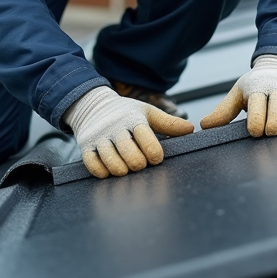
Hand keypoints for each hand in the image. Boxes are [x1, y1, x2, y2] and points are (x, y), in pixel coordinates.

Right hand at [63, 85, 193, 177]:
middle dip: (138, 163)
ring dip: (121, 170)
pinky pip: (92, 163)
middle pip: (129, 152)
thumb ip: (168, 123)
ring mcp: (99, 137)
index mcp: (133, 118)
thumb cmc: (126, 112)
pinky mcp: (86, 145)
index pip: (145, 136)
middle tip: (141, 165)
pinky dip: (102, 171)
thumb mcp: (147, 112)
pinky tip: (109, 172)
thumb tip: (190, 129)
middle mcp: (115, 127)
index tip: (156, 158)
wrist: (93, 105)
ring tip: (127, 170)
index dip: (153, 151)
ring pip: (111, 160)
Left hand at [200, 54, 276, 137]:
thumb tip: (204, 125)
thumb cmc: (256, 84)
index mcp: (257, 87)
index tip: (255, 132)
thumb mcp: (238, 93)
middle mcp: (276, 86)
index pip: (257, 106)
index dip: (256, 122)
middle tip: (270, 132)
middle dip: (273, 125)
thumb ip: (224, 111)